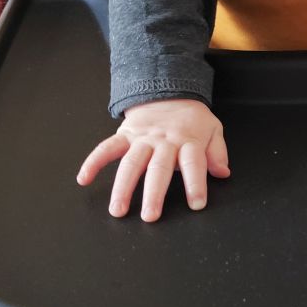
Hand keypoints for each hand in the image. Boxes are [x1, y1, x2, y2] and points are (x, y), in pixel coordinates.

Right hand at [77, 99, 229, 221]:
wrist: (168, 90)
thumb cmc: (191, 118)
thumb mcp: (212, 129)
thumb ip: (217, 152)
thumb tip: (222, 172)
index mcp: (187, 141)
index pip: (193, 164)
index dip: (196, 184)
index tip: (196, 204)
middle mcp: (164, 142)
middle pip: (158, 168)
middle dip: (153, 193)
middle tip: (150, 216)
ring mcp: (142, 139)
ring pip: (131, 163)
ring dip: (123, 187)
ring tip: (117, 209)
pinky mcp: (125, 135)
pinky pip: (107, 148)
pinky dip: (93, 161)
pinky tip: (84, 178)